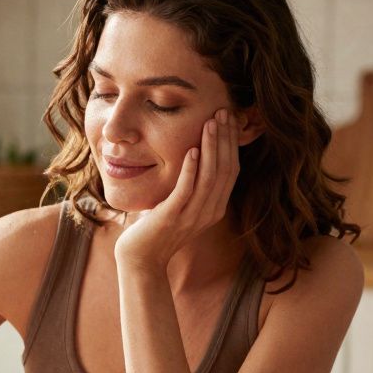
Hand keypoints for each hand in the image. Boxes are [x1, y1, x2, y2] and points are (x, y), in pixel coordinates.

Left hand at [115, 108, 240, 271]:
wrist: (140, 260)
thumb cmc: (156, 228)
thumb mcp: (181, 204)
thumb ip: (191, 185)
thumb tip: (193, 154)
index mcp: (214, 208)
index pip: (230, 170)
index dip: (232, 143)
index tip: (229, 118)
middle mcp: (208, 212)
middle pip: (225, 170)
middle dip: (225, 139)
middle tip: (223, 112)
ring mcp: (191, 216)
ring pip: (209, 178)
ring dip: (211, 148)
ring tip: (210, 123)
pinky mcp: (171, 218)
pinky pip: (186, 191)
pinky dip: (191, 170)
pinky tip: (192, 150)